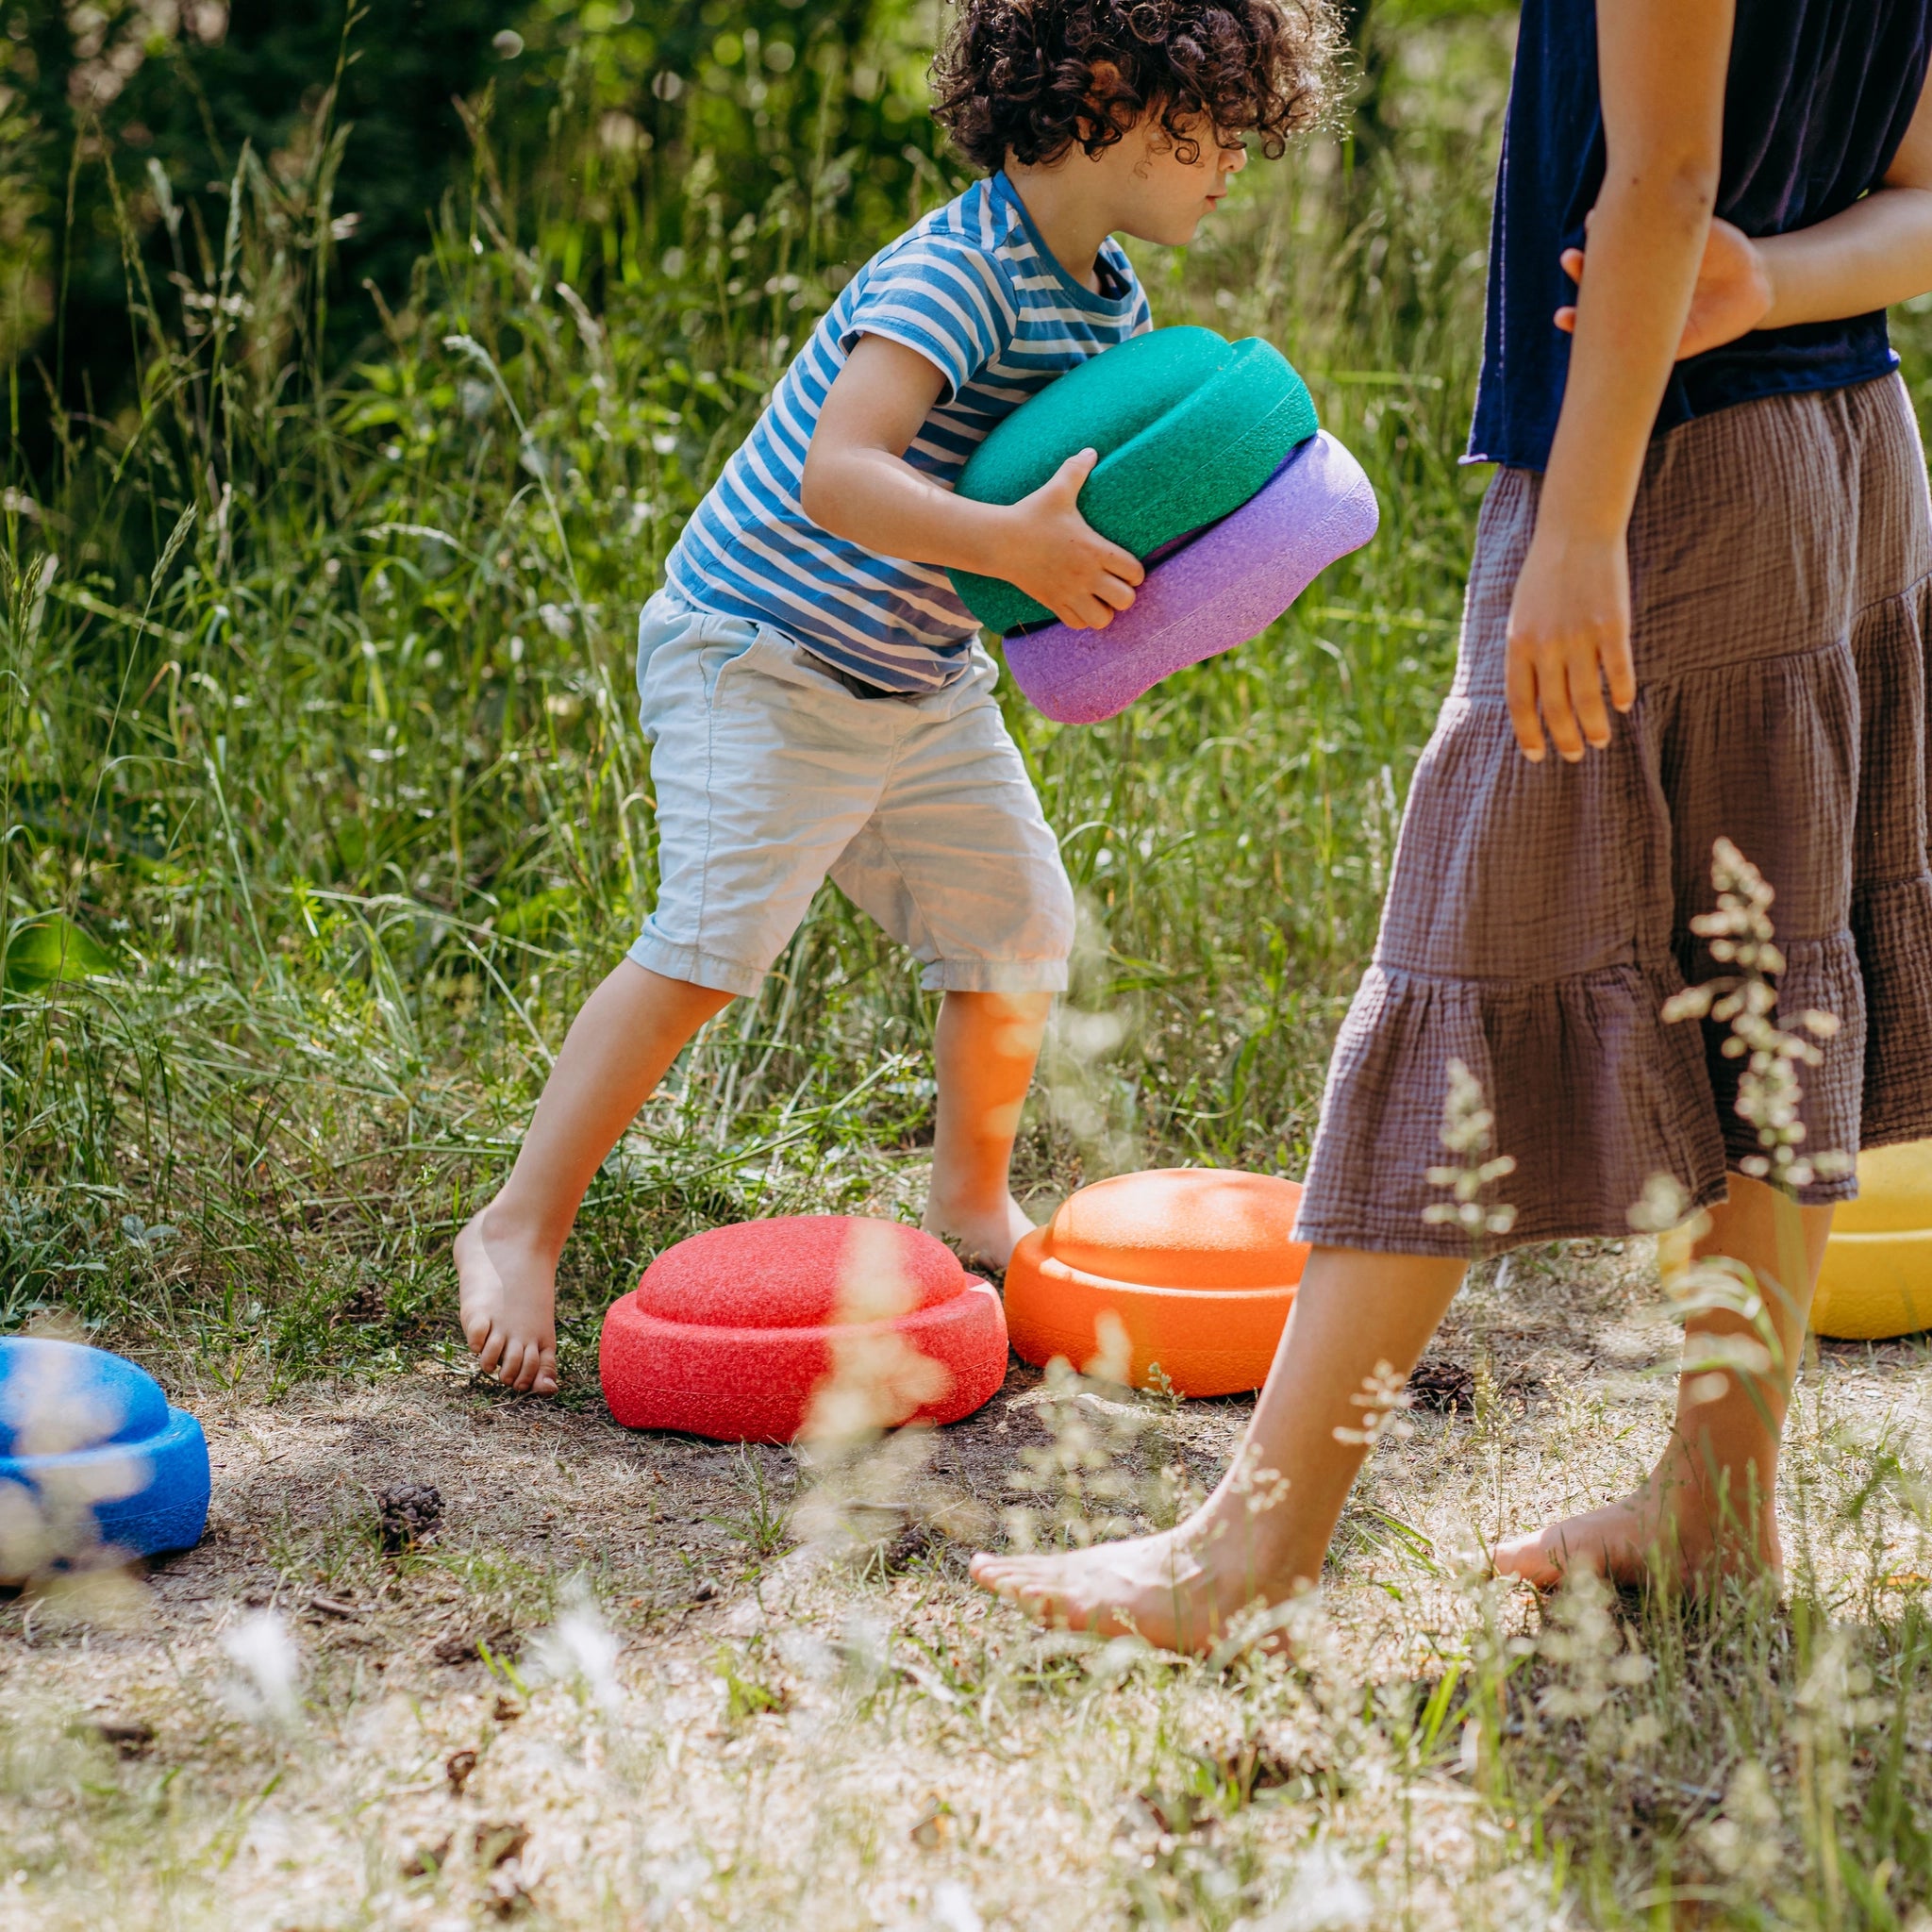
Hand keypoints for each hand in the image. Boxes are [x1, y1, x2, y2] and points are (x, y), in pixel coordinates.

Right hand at [999, 449, 1143, 628]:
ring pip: (1103, 620)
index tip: (1127, 566)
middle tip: (1115, 585)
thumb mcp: (1057, 490)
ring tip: (1099, 599)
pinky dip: (1082, 619)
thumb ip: (1077, 470)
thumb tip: (1091, 450)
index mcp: (1094, 549)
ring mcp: (1069, 592)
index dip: (1136, 572)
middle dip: (1125, 595)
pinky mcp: (1053, 603)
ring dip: (1105, 611)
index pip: (1134, 572)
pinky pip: (1077, 624)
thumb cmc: (1031, 514)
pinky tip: (1080, 605)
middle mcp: (1086, 575)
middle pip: (1125, 600)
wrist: (999, 540)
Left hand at [1504, 523, 1634, 762]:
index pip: (1521, 703)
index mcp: (1518, 644)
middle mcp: (1546, 644)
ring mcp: (1579, 635)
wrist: (1575, 531)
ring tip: (1601, 740)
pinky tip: (1624, 705)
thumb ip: (1525, 654)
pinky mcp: (1612, 624)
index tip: (1538, 756)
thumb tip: (1532, 698)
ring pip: (1587, 697)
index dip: (1529, 734)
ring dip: (1595, 725)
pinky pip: (1618, 669)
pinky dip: (1621, 691)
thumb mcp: (1521, 616)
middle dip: (1566, 738)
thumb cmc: (1545, 577)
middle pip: (1555, 707)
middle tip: (1577, 755)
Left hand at [1556, 213, 1774, 359]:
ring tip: (1591, 224)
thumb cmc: (1710, 324)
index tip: (1561, 317)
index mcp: (1630, 309)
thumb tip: (1625, 374)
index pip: (1594, 313)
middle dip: (1582, 267)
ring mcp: (1654, 251)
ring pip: (1621, 242)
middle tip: (1570, 260)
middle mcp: (1635, 279)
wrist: (1750, 291)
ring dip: (1603, 232)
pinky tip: (1630, 202)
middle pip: (1600, 273)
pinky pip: (1657, 215)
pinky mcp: (1679, 227)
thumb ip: (1654, 348)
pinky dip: (1643, 207)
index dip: (1576, 317)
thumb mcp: (1682, 341)